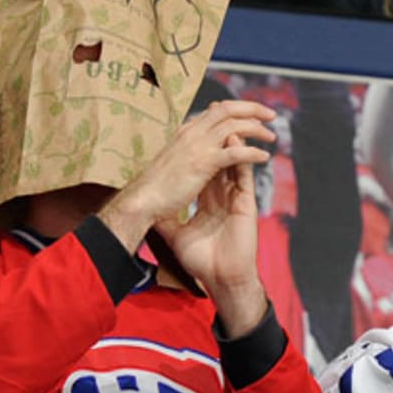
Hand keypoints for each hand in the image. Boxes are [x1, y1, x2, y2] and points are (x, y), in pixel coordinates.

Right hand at [102, 99, 275, 245]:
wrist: (142, 199)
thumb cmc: (155, 187)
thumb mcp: (173, 161)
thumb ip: (188, 152)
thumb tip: (199, 153)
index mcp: (186, 132)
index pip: (215, 111)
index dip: (236, 109)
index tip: (251, 114)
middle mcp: (192, 133)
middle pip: (227, 109)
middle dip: (252, 109)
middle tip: (270, 115)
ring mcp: (197, 146)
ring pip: (234, 126)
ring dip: (257, 128)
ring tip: (272, 136)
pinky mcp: (203, 163)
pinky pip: (234, 152)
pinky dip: (252, 152)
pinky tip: (265, 156)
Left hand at [102, 100, 276, 334]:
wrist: (222, 278)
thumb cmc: (203, 261)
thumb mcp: (177, 237)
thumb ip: (166, 222)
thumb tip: (147, 213)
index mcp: (208, 200)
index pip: (204, 166)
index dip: (199, 147)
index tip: (189, 130)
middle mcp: (222, 195)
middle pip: (222, 156)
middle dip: (219, 135)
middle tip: (213, 113)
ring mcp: (235, 197)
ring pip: (235, 160)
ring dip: (235, 138)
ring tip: (228, 117)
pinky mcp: (245, 203)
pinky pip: (244, 174)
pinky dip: (242, 156)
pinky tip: (236, 139)